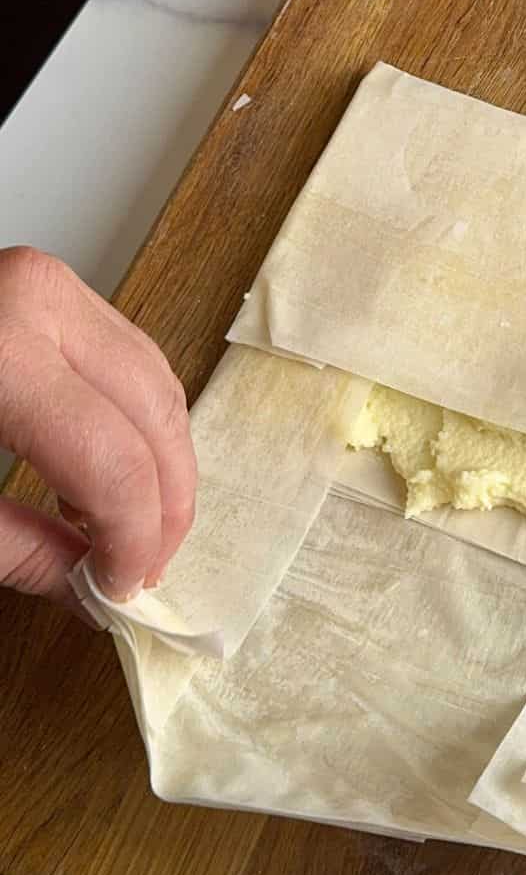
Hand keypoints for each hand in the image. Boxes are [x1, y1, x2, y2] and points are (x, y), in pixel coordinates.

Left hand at [0, 247, 195, 610]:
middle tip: (141, 568)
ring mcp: (49, 284)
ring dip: (157, 464)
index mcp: (3, 352)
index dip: (132, 540)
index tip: (120, 591)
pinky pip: (126, 358)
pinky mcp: (47, 288)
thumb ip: (16, 551)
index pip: (115, 463)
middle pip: (152, 417)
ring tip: (128, 531)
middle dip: (161, 505)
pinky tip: (106, 476)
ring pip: (154, 384)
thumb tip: (88, 588)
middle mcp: (40, 299)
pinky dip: (134, 422)